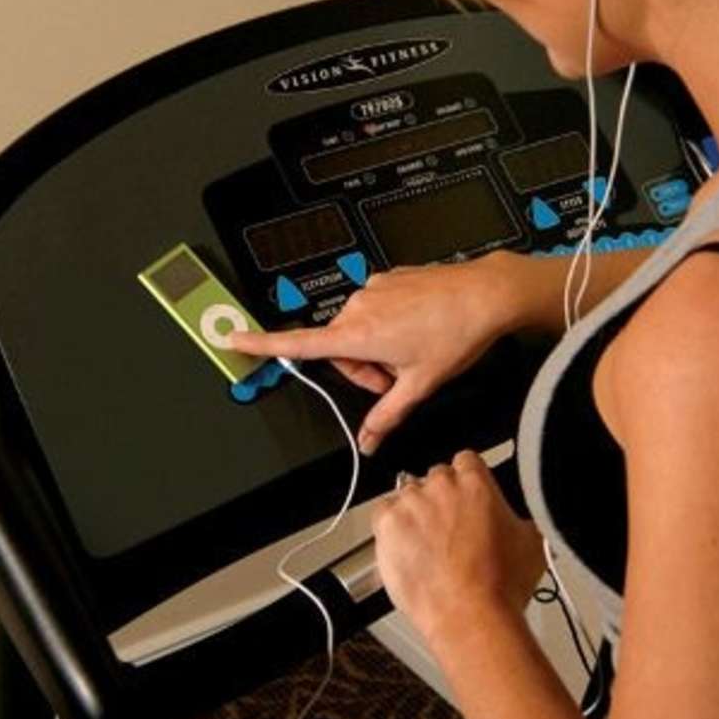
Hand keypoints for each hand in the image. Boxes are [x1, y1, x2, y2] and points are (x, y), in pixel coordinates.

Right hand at [227, 257, 514, 453]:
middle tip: (397, 378)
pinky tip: (419, 329)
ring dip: (379, 348)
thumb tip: (369, 440)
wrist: (484, 294)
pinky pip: (377, 308)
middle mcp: (358, 307)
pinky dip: (391, 325)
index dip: (261, 342)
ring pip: (360, 330)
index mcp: (357, 334)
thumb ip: (387, 414)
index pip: (298, 342)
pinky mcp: (388, 278)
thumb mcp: (419, 384)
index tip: (233, 338)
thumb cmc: (455, 334)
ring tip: (414, 352)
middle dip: (363, 369)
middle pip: (339, 348)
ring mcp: (373, 290)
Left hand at [371, 450, 544, 646]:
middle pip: (435, 478)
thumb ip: (519, 514)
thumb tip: (519, 514)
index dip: (466, 483)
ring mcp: (411, 503)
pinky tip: (406, 548)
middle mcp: (440, 486)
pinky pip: (382, 513)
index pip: (465, 461)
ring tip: (427, 546)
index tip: (466, 500)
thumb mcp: (531, 541)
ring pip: (408, 495)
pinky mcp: (387, 523)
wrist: (470, 616)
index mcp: (475, 481)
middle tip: (448, 530)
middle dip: (440, 500)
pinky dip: (391, 527)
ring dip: (416, 514)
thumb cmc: (498, 586)